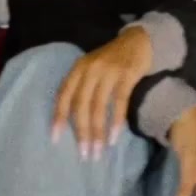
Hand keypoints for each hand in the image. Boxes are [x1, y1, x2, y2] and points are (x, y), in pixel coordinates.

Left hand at [52, 26, 152, 157]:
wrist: (139, 41)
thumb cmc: (112, 60)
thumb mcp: (92, 68)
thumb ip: (82, 87)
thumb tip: (74, 120)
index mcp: (78, 69)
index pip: (64, 95)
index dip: (58, 117)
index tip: (55, 139)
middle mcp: (90, 69)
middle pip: (81, 104)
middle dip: (81, 131)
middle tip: (84, 154)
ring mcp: (108, 71)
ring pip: (98, 106)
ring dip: (98, 132)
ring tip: (98, 151)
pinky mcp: (126, 74)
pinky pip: (119, 101)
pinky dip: (116, 121)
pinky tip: (115, 137)